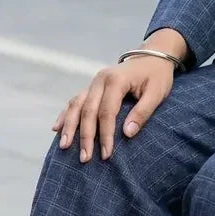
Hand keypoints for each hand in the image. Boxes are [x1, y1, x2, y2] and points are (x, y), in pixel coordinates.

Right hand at [52, 56, 175, 162]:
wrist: (153, 56)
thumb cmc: (157, 76)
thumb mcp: (157, 94)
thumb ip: (142, 112)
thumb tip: (127, 134)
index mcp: (116, 80)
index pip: (107, 112)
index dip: (105, 134)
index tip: (107, 154)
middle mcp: (100, 80)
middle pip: (88, 111)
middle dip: (85, 136)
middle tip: (85, 158)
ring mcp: (93, 82)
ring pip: (76, 105)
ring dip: (69, 127)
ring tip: (65, 146)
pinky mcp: (92, 86)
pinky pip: (74, 101)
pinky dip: (65, 115)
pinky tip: (56, 129)